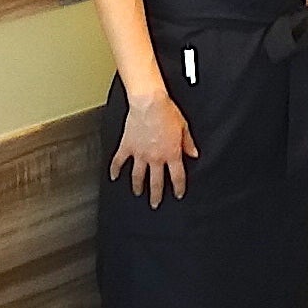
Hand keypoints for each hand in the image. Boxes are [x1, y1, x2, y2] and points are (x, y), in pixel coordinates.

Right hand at [110, 92, 197, 207]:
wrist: (150, 103)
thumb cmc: (167, 112)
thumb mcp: (184, 127)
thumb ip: (188, 143)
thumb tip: (194, 154)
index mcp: (171, 153)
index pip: (177, 176)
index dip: (178, 187)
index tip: (178, 194)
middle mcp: (155, 157)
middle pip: (156, 182)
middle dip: (156, 195)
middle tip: (155, 204)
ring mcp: (140, 154)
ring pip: (138, 176)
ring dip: (138, 186)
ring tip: (138, 193)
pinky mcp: (127, 147)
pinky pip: (119, 162)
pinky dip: (115, 170)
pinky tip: (114, 177)